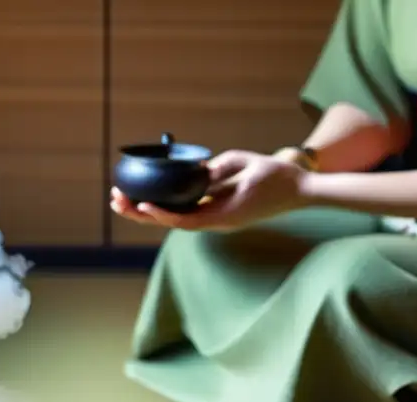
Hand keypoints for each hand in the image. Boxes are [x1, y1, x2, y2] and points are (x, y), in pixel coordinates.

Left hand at [110, 150, 309, 231]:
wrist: (301, 191)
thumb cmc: (278, 177)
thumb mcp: (248, 165)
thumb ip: (220, 168)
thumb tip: (197, 173)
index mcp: (223, 217)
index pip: (184, 220)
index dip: (161, 214)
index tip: (141, 205)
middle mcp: (215, 222)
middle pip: (171, 222)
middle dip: (141, 213)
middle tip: (115, 200)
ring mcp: (215, 219)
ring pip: (174, 218)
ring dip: (147, 210)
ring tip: (120, 198)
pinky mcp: (216, 212)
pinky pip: (185, 210)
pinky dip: (164, 204)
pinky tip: (146, 195)